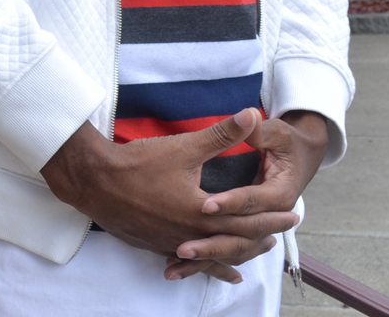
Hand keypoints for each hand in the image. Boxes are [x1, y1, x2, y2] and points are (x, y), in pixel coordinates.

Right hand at [40, 109, 299, 269]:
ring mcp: (174, 244)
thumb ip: (221, 135)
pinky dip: (211, 267)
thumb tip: (251, 116)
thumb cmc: (139, 163)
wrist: (95, 181)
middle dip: (263, 235)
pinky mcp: (158, 246)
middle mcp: (192, 234)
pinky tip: (221, 273)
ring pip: (217, 255)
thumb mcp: (184, 146)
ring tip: (260, 250)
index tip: (294, 214)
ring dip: (241, 252)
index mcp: (203, 212)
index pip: (248, 218)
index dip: (272, 216)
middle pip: (237, 240)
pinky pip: (192, 262)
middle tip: (285, 231)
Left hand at [163, 109, 328, 282]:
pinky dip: (207, 261)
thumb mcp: (278, 133)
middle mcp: (272, 217)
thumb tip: (248, 116)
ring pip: (233, 250)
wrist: (304, 155)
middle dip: (211, 242)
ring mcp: (262, 227)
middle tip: (182, 245)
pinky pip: (226, 252)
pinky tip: (179, 266)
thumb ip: (260, 130)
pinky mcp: (248, 230)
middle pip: (240, 236)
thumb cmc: (289, 142)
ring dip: (206, 257)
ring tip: (177, 259)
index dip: (230, 203)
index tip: (205, 205)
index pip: (252, 202)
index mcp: (280, 193)